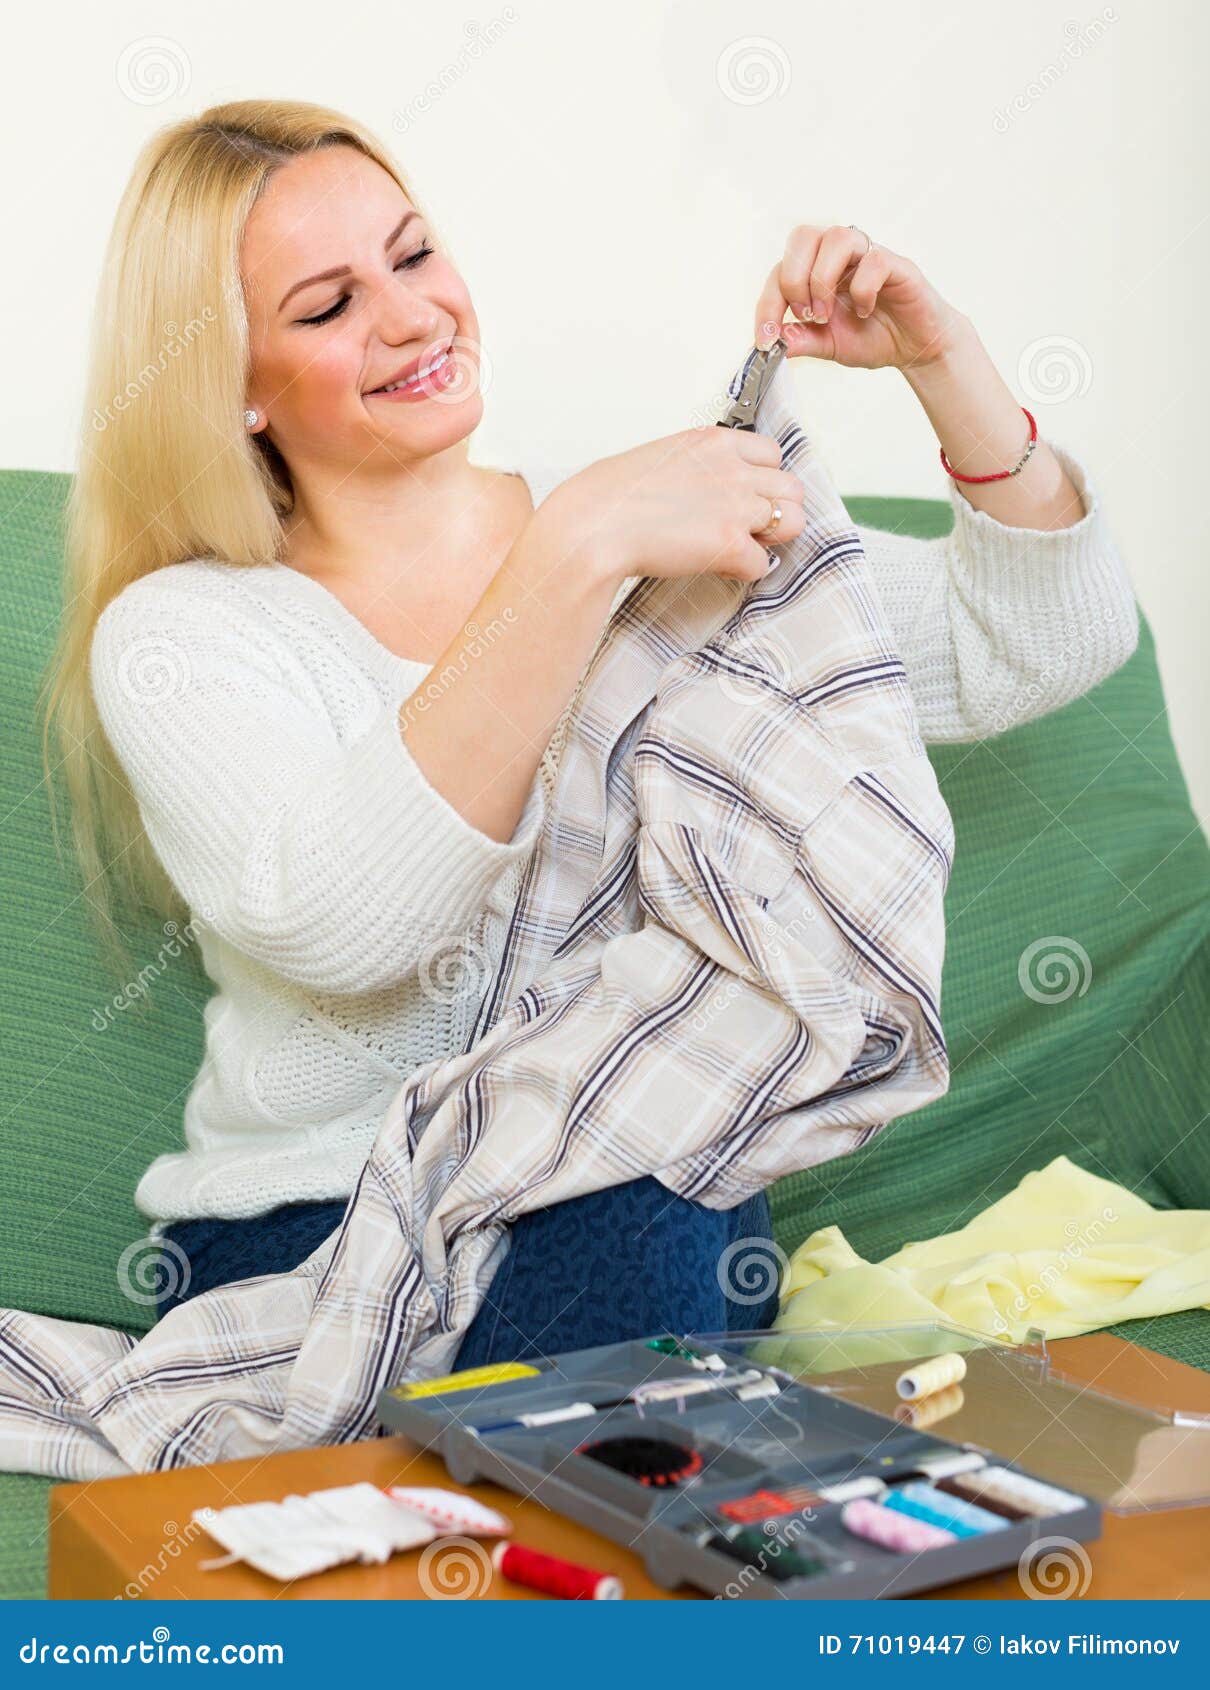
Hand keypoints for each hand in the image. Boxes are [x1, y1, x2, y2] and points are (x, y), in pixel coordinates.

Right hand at [554, 427, 805, 585]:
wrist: (592, 526)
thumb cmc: (610, 497)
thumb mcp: (661, 459)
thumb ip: (695, 469)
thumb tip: (704, 493)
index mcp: (714, 442)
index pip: (772, 453)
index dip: (763, 480)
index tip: (747, 496)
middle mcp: (733, 469)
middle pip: (792, 488)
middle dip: (776, 510)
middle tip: (751, 528)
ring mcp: (737, 506)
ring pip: (793, 522)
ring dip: (772, 539)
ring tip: (742, 548)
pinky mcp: (731, 544)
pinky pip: (762, 564)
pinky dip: (745, 572)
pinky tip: (721, 569)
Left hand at [755, 224, 966, 372]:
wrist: (915, 347)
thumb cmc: (873, 337)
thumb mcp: (828, 346)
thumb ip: (802, 341)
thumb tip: (775, 340)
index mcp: (816, 271)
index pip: (780, 270)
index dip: (767, 303)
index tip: (766, 339)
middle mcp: (839, 256)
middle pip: (803, 236)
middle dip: (793, 280)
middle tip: (805, 316)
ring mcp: (866, 256)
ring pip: (836, 237)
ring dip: (822, 280)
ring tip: (827, 315)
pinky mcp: (896, 265)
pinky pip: (874, 260)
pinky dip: (863, 289)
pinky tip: (865, 310)